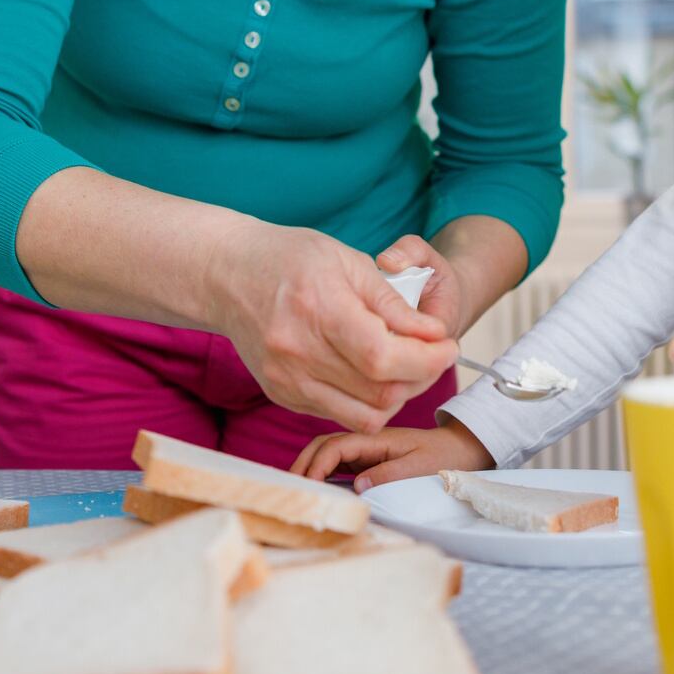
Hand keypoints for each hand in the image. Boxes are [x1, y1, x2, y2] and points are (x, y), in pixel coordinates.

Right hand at [207, 224, 457, 433]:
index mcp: (318, 309)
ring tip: (406, 366)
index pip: (384, 357)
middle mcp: (297, 352)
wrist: (226, 276)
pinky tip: (371, 372)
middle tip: (434, 355)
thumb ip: (392, 302)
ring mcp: (287, 379)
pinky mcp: (282, 394)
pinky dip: (367, 400)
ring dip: (398, 396)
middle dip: (422, 377)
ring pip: (364, 415)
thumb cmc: (289, 258)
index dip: (427, 359)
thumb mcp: (346, 260)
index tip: (448, 345)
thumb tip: (434, 335)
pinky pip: (339, 415)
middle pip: (379, 391)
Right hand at [291, 419, 494, 492]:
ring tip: (294, 489)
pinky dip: (321, 471)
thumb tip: (357, 486)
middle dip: (303, 463)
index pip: (336, 447)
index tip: (308, 486)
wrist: (460, 450)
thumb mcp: (420, 468)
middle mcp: (366, 441)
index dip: (317, 465)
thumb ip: (389, 474)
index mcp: (377, 439)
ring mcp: (365, 450)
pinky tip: (313, 486)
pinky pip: (337, 462)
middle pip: (323, 445)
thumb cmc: (443, 459)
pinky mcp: (367, 459)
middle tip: (288, 488)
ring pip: (327, 453)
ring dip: (309, 467)